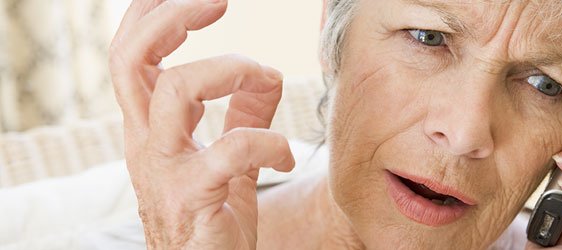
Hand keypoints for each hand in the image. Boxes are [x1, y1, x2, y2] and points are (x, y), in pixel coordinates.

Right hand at [108, 0, 293, 248]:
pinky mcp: (192, 199)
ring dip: (228, 69)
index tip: (205, 3)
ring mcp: (164, 171)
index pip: (131, 57)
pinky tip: (287, 156)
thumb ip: (244, 114)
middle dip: (171, 18)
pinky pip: (229, 151)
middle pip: (131, 60)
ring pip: (173, 92)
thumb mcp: (230, 157)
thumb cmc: (213, 217)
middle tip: (217, 3)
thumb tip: (267, 73)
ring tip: (264, 76)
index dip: (155, 17)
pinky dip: (268, 141)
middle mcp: (146, 142)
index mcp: (150, 127)